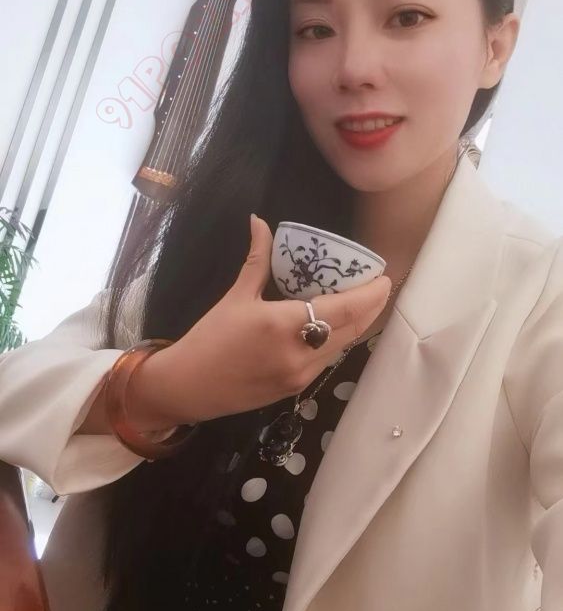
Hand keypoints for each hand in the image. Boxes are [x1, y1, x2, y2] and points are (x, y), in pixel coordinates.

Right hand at [128, 214, 392, 425]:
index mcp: (284, 324)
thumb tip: (260, 221)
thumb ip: (257, 259)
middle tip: (381, 287)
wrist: (188, 387)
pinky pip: (327, 360)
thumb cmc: (209, 339)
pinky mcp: (296, 388)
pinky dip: (339, 341)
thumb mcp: (235, 296)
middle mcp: (300, 353)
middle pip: (352, 330)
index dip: (369, 295)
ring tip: (366, 304)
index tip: (383, 278)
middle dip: (373, 309)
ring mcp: (300, 374)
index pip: (343, 309)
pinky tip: (339, 327)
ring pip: (343, 347)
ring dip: (358, 326)